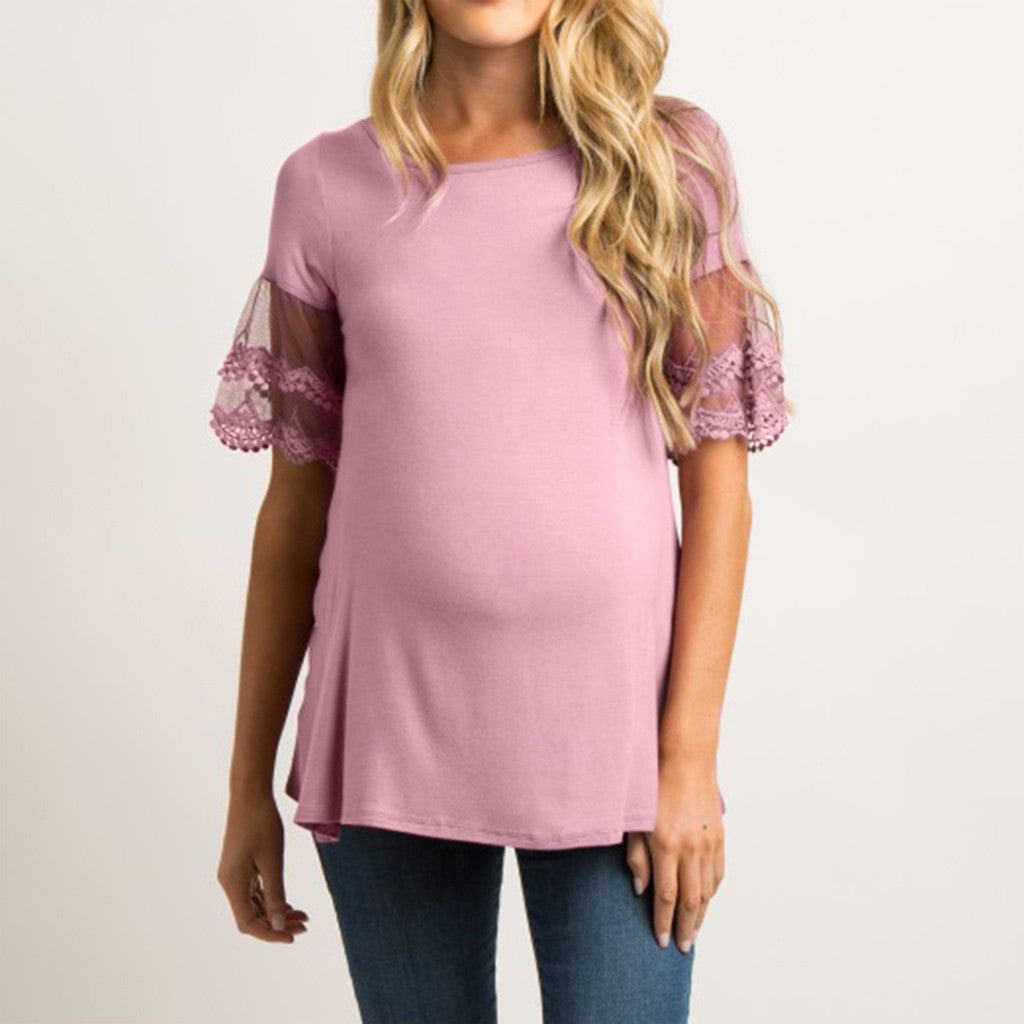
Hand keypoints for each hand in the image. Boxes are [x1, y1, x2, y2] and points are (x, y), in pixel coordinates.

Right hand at [217, 790, 308, 942]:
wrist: (250, 794)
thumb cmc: (262, 823)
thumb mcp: (272, 861)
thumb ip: (275, 894)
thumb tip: (277, 925)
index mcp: (233, 884)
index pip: (248, 923)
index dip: (270, 934)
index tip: (292, 937)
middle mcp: (229, 882)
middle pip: (251, 916)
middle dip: (277, 924)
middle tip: (304, 926)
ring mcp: (234, 874)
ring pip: (255, 904)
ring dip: (276, 912)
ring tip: (302, 916)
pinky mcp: (241, 866)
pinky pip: (255, 891)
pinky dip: (272, 899)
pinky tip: (289, 903)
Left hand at [624, 752, 724, 951]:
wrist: (685, 758)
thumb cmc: (653, 785)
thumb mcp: (635, 820)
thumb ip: (637, 857)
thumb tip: (641, 889)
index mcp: (666, 845)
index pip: (666, 896)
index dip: (663, 921)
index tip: (661, 940)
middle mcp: (690, 848)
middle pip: (691, 900)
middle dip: (686, 927)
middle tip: (682, 947)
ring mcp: (708, 842)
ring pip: (707, 890)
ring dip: (701, 915)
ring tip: (693, 932)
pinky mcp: (719, 835)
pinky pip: (718, 872)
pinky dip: (711, 891)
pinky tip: (705, 901)